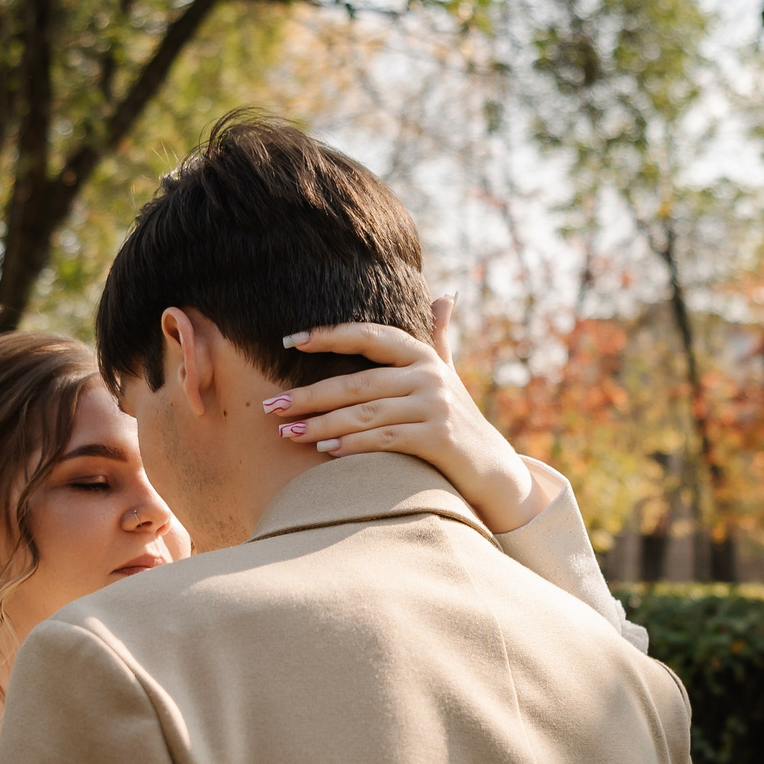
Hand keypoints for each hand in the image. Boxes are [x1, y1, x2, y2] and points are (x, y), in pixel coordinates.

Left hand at [266, 296, 558, 534]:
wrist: (492, 468)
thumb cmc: (458, 419)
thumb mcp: (448, 374)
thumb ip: (438, 338)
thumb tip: (444, 295)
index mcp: (422, 356)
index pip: (370, 338)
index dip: (330, 336)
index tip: (291, 340)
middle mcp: (429, 376)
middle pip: (357, 383)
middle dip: (310, 396)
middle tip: (271, 407)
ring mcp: (435, 406)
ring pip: (366, 413)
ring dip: (321, 425)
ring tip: (287, 433)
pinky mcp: (438, 438)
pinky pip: (384, 440)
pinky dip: (353, 446)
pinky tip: (325, 452)